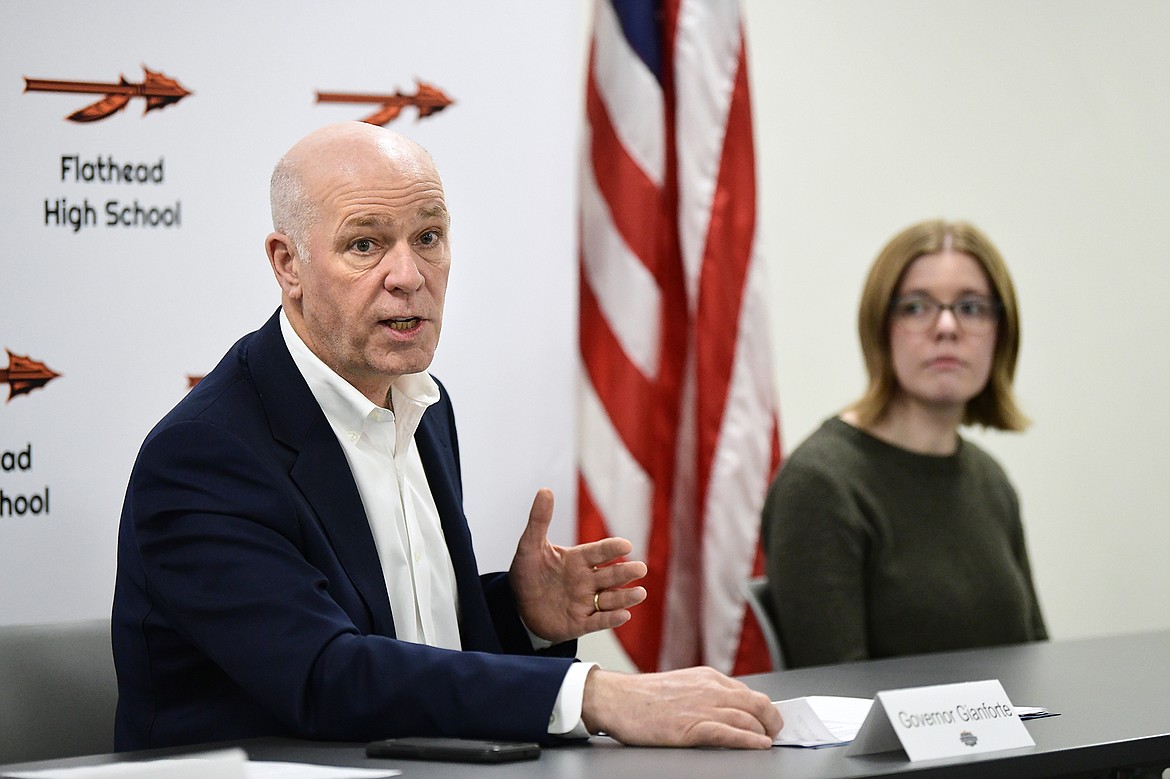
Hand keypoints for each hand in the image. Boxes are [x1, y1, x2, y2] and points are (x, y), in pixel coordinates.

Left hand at [509, 488, 646, 643]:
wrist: (518, 605)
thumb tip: (545, 490)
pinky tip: (624, 615)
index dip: (611, 549)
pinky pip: (598, 621)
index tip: (625, 545)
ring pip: (610, 599)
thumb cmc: (528, 572)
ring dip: (625, 597)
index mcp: (578, 560)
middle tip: (640, 569)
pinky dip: (611, 619)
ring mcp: (585, 602)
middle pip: (610, 575)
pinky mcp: (580, 622)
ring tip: (640, 593)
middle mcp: (586, 580)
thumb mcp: (530, 546)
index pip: (599, 552)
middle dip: (625, 573)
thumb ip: (539, 520)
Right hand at [581, 666, 782, 748]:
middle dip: (773, 720)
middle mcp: (709, 689)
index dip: (765, 709)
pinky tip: (759, 745)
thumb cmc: (644, 696)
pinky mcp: (691, 728)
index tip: (771, 720)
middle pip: (757, 703)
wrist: (617, 699)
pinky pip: (729, 734)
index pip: (749, 692)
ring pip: (748, 718)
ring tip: (770, 741)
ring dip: (764, 732)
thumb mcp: (683, 684)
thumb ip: (706, 693)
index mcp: (708, 677)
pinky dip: (749, 741)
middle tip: (777, 732)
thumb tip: (730, 708)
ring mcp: (701, 708)